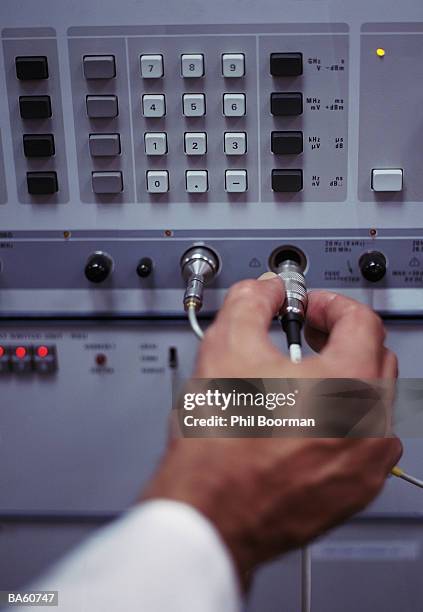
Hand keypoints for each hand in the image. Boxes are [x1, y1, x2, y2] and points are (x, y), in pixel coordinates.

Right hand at [143, 278, 401, 579]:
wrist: (212, 514)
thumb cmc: (219, 447)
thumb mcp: (225, 349)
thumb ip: (251, 302)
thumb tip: (265, 291)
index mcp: (349, 385)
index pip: (361, 320)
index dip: (329, 303)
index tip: (306, 308)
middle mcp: (371, 425)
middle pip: (374, 356)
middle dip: (339, 337)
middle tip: (304, 336)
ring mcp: (368, 461)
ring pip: (373, 400)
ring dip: (344, 378)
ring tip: (300, 380)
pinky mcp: (358, 488)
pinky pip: (366, 439)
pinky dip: (344, 419)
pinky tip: (304, 420)